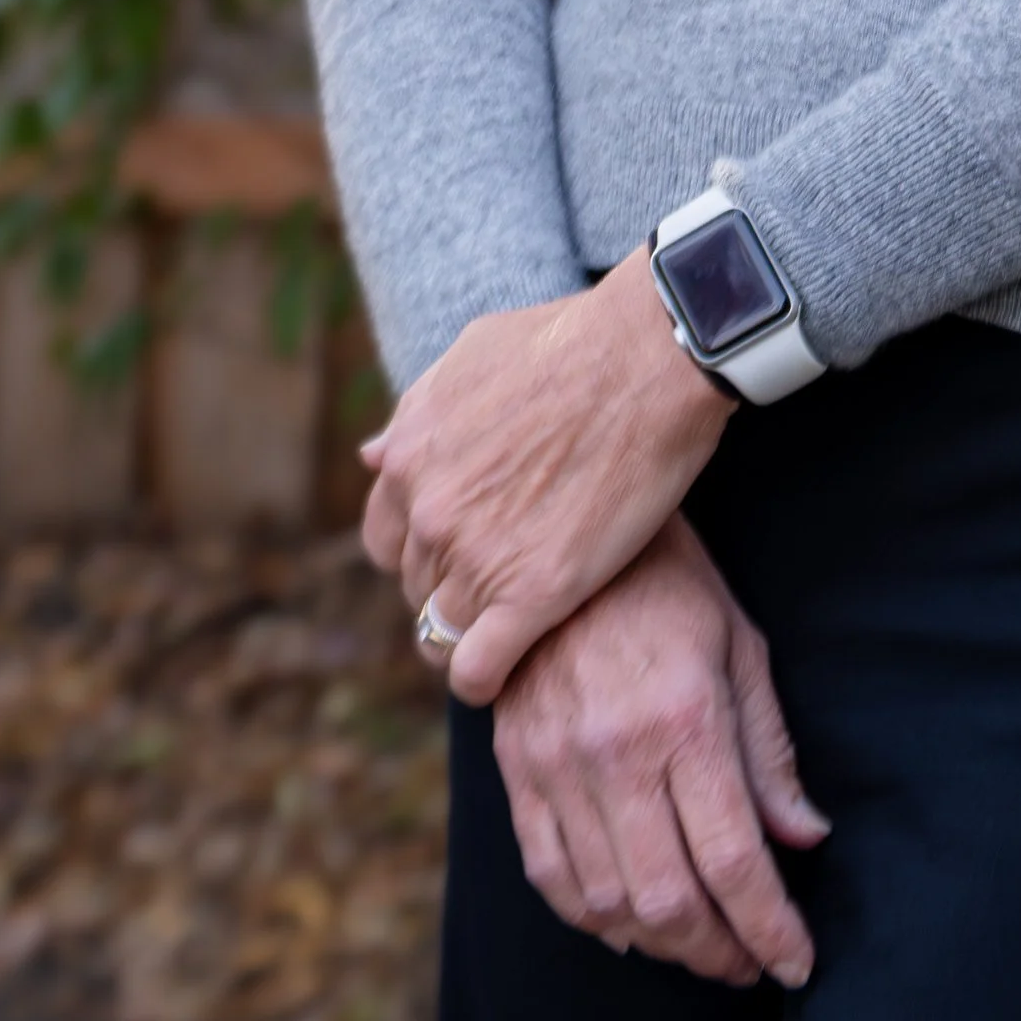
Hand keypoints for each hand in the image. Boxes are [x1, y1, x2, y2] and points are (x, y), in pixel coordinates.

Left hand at [361, 245, 731, 704]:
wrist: (647, 357)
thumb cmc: (571, 341)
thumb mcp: (471, 357)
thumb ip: (417, 414)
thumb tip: (373, 456)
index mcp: (411, 455)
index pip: (384, 538)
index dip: (421, 548)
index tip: (461, 548)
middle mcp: (430, 511)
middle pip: (418, 585)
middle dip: (452, 584)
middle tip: (504, 576)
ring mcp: (477, 556)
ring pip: (442, 632)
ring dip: (472, 630)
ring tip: (513, 623)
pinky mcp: (533, 594)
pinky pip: (478, 669)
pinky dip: (483, 680)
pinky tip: (508, 670)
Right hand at [494, 514, 828, 987]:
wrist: (557, 523)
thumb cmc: (668, 580)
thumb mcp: (739, 643)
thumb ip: (769, 749)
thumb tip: (805, 835)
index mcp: (686, 718)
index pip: (734, 859)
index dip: (769, 928)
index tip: (795, 961)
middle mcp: (617, 752)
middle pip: (670, 900)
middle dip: (719, 951)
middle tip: (749, 960)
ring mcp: (557, 763)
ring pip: (608, 901)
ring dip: (660, 943)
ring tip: (699, 943)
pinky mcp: (515, 766)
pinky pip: (549, 873)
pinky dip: (591, 915)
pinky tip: (626, 921)